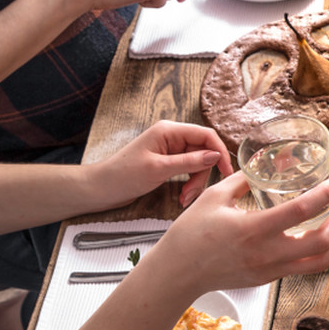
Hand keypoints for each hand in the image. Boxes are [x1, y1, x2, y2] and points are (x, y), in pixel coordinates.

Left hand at [89, 120, 234, 208]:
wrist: (101, 188)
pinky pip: (189, 170)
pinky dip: (188, 184)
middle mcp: (172, 137)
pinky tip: (182, 196)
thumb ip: (189, 162)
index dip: (219, 151)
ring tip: (184, 198)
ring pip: (198, 163)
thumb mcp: (159, 169)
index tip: (226, 171)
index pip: (206, 135)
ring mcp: (170, 150)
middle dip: (202, 174)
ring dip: (195, 182)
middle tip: (193, 193)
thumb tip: (215, 156)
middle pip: (204, 151)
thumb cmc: (123, 175)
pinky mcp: (168, 162)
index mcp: (169, 130)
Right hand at [151, 173, 328, 292]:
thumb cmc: (190, 235)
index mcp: (254, 229)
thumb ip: (242, 180)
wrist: (178, 272)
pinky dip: (320, 252)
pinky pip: (304, 267)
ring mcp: (270, 269)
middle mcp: (267, 253)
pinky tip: (321, 237)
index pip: (302, 210)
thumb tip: (261, 165)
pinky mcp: (268, 278)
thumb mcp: (214, 197)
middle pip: (322, 243)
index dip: (325, 194)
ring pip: (319, 261)